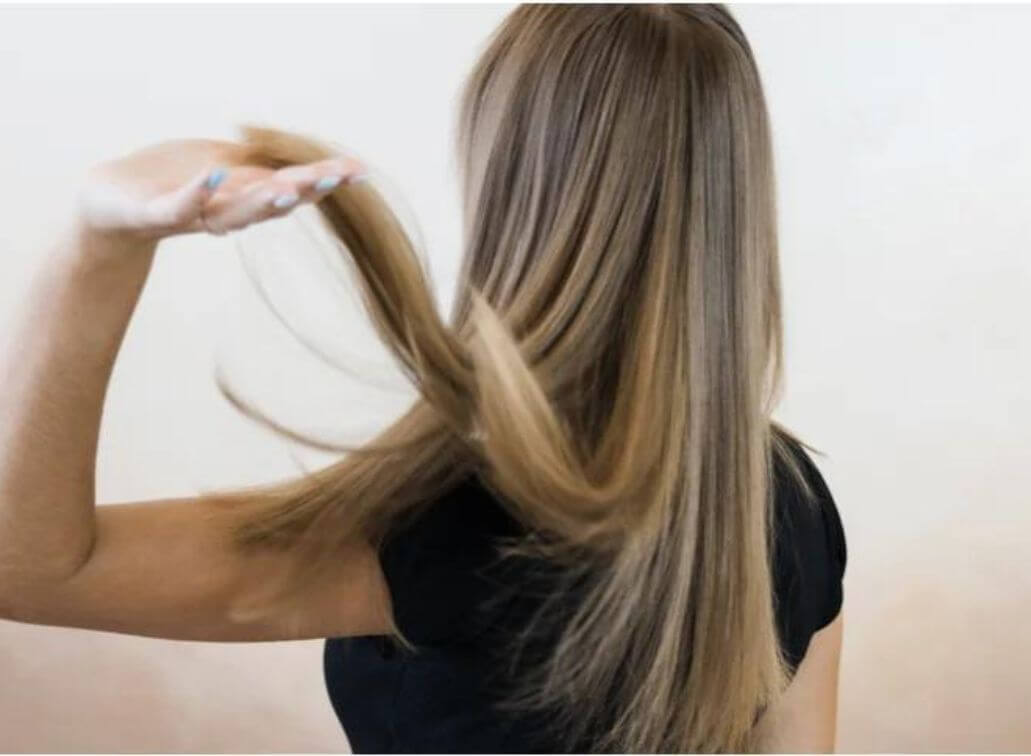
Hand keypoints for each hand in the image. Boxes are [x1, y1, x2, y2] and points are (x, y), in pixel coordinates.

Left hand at [74, 137, 365, 249]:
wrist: (108, 205)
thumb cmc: (170, 183)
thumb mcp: (223, 170)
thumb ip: (260, 172)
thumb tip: (311, 165)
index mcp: (246, 199)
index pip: (292, 189)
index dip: (326, 180)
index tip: (359, 170)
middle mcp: (227, 213)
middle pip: (271, 204)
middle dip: (301, 192)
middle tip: (330, 180)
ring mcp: (193, 216)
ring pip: (234, 213)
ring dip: (260, 201)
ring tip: (285, 186)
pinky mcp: (153, 213)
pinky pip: (179, 205)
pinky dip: (198, 193)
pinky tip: (213, 176)